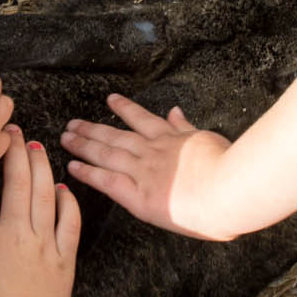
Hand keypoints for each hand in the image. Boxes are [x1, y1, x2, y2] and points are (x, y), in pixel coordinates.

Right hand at [0, 134, 80, 296]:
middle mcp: (16, 233)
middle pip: (16, 182)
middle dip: (13, 151)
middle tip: (12, 130)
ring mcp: (44, 243)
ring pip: (45, 194)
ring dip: (41, 166)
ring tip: (36, 146)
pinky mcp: (65, 257)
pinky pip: (70, 221)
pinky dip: (68, 201)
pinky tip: (62, 187)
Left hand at [61, 94, 237, 239]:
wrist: (228, 189)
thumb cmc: (229, 169)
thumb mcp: (209, 139)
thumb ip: (187, 128)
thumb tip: (176, 112)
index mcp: (172, 139)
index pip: (142, 119)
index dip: (124, 109)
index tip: (110, 100)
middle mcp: (152, 152)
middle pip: (116, 136)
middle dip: (93, 129)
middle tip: (73, 123)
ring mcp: (143, 172)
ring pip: (106, 154)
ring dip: (84, 145)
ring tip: (66, 138)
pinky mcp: (138, 196)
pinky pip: (107, 182)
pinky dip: (88, 173)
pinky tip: (73, 167)